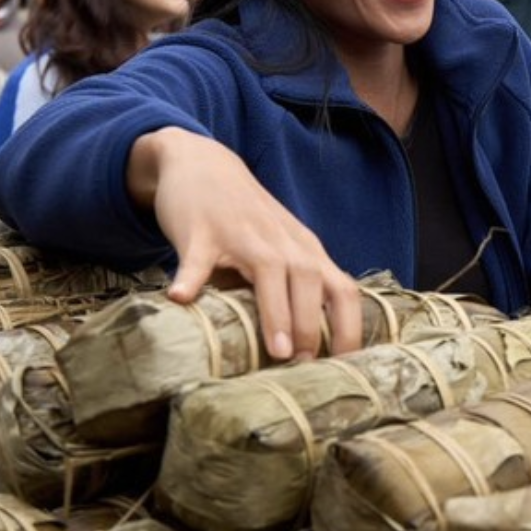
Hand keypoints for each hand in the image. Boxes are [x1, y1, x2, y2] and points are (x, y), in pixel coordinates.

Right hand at [129, 128, 363, 361]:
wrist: (202, 164)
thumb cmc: (246, 222)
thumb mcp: (281, 249)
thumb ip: (295, 288)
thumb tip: (304, 353)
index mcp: (305, 250)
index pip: (342, 289)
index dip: (349, 327)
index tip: (346, 365)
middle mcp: (281, 241)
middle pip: (310, 281)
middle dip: (313, 325)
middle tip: (306, 364)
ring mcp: (242, 233)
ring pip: (268, 270)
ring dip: (276, 311)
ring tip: (275, 350)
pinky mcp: (201, 230)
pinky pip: (198, 257)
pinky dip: (191, 278)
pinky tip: (180, 299)